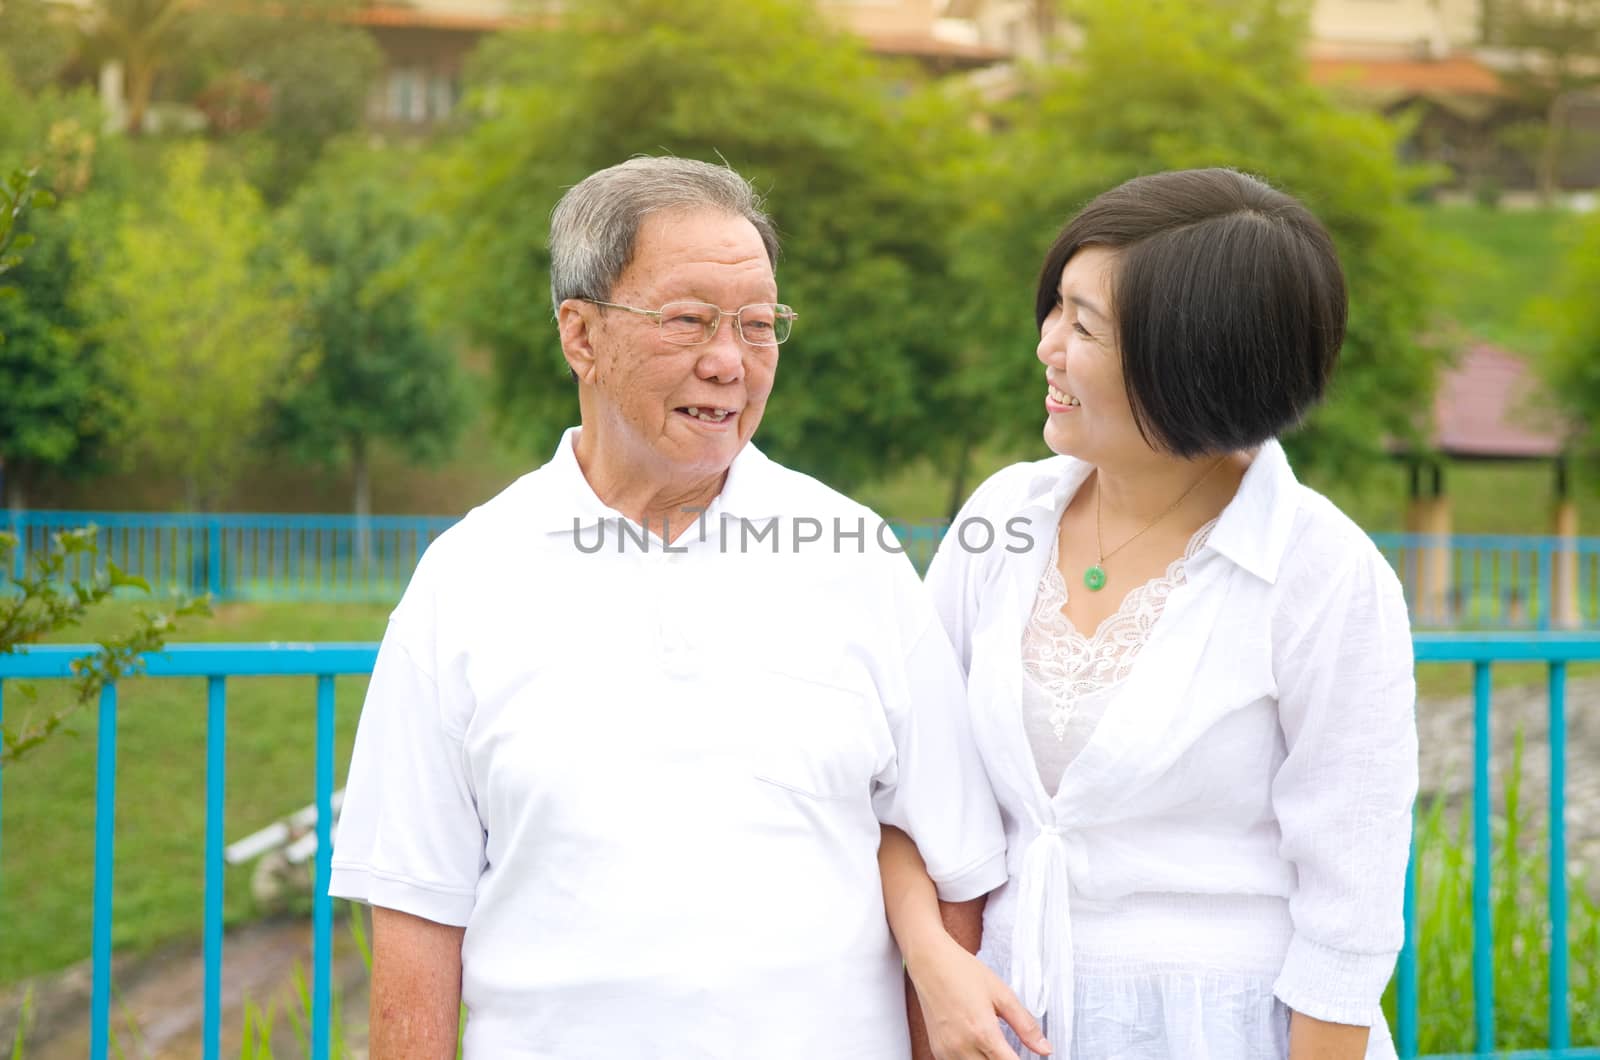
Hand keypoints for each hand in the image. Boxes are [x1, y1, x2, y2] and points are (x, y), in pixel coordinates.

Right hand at [907, 933, 1051, 1058]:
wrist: (930, 961)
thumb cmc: (963, 972)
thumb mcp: (1002, 994)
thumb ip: (1025, 1025)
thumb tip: (1045, 1049)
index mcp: (983, 1033)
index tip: (1030, 1059)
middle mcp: (962, 1048)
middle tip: (1010, 1050)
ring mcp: (947, 1052)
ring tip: (995, 1048)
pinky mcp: (938, 1050)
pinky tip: (978, 1049)